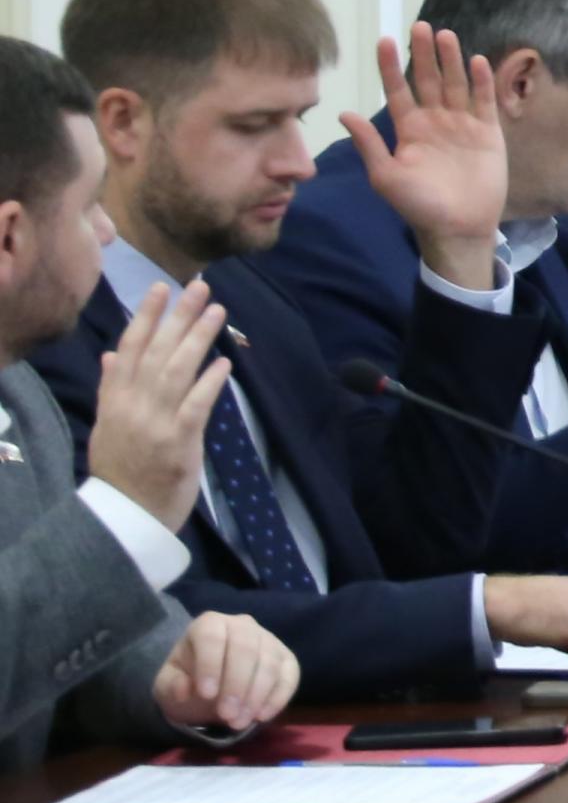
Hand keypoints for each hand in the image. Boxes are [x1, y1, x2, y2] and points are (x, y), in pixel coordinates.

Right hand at [82, 279, 231, 533]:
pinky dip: (210, 383)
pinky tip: (224, 363)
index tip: (161, 288)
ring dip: (199, 339)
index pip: (128, 348)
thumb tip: (112, 354)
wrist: (124, 516)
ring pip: (178, 371)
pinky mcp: (178, 443)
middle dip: (179, 317)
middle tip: (200, 287)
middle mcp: (132, 406)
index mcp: (113, 400)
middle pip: (156, 352)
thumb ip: (111, 389)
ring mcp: (155, 424)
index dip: (145, 317)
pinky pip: (197, 406)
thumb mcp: (107, 426)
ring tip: (218, 311)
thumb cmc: (121, 469)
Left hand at [150, 609, 298, 732]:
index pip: (212, 637)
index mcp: (209, 624)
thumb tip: (184, 690)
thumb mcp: (168, 685)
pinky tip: (262, 716)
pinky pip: (290, 675)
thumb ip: (172, 685)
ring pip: (269, 662)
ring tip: (239, 722)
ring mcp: (269, 640)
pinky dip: (278, 697)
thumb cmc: (188, 680)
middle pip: (246, 648)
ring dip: (256, 696)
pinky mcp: (287, 659)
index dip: (210, 664)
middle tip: (227, 715)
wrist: (210, 687)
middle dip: (237, 685)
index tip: (206, 694)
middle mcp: (242, 625)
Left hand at [339, 22, 509, 287]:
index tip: (385, 40)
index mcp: (408, 129)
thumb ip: (369, 144)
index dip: (391, 66)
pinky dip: (481, 81)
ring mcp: (462, 124)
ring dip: (450, 60)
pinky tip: (477, 61)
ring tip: (444, 35)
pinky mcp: (488, 132)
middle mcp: (435, 121)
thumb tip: (344, 113)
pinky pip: (484, 101)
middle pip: (428, 79)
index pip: (397, 90)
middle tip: (419, 26)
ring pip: (455, 84)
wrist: (458, 226)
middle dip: (423, 54)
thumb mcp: (385, 176)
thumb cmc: (417, 206)